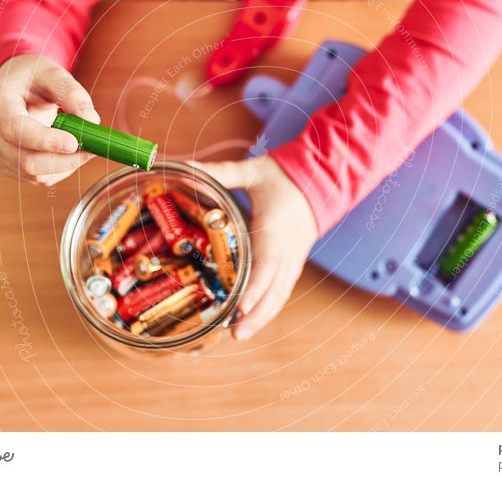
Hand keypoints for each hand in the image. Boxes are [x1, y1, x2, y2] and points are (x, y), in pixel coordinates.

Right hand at [0, 54, 99, 184]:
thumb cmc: (32, 77)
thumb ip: (72, 92)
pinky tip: (69, 153)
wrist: (12, 86)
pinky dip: (59, 170)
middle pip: (26, 160)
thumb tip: (92, 120)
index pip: (15, 130)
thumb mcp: (51, 73)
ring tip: (84, 147)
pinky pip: (37, 178)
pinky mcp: (8, 166)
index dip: (44, 140)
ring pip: (34, 174)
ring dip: (65, 165)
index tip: (73, 143)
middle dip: (64, 159)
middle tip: (93, 149)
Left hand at [192, 157, 317, 340]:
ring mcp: (293, 259)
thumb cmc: (283, 177)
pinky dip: (269, 308)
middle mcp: (287, 250)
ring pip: (280, 294)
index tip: (240, 306)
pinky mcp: (293, 263)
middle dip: (256, 314)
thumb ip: (219, 172)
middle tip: (234, 334)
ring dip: (262, 317)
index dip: (255, 287)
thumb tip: (182, 165)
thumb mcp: (252, 171)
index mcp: (276, 229)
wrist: (320, 180)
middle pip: (274, 288)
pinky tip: (252, 322)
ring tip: (239, 336)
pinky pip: (282, 290)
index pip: (268, 263)